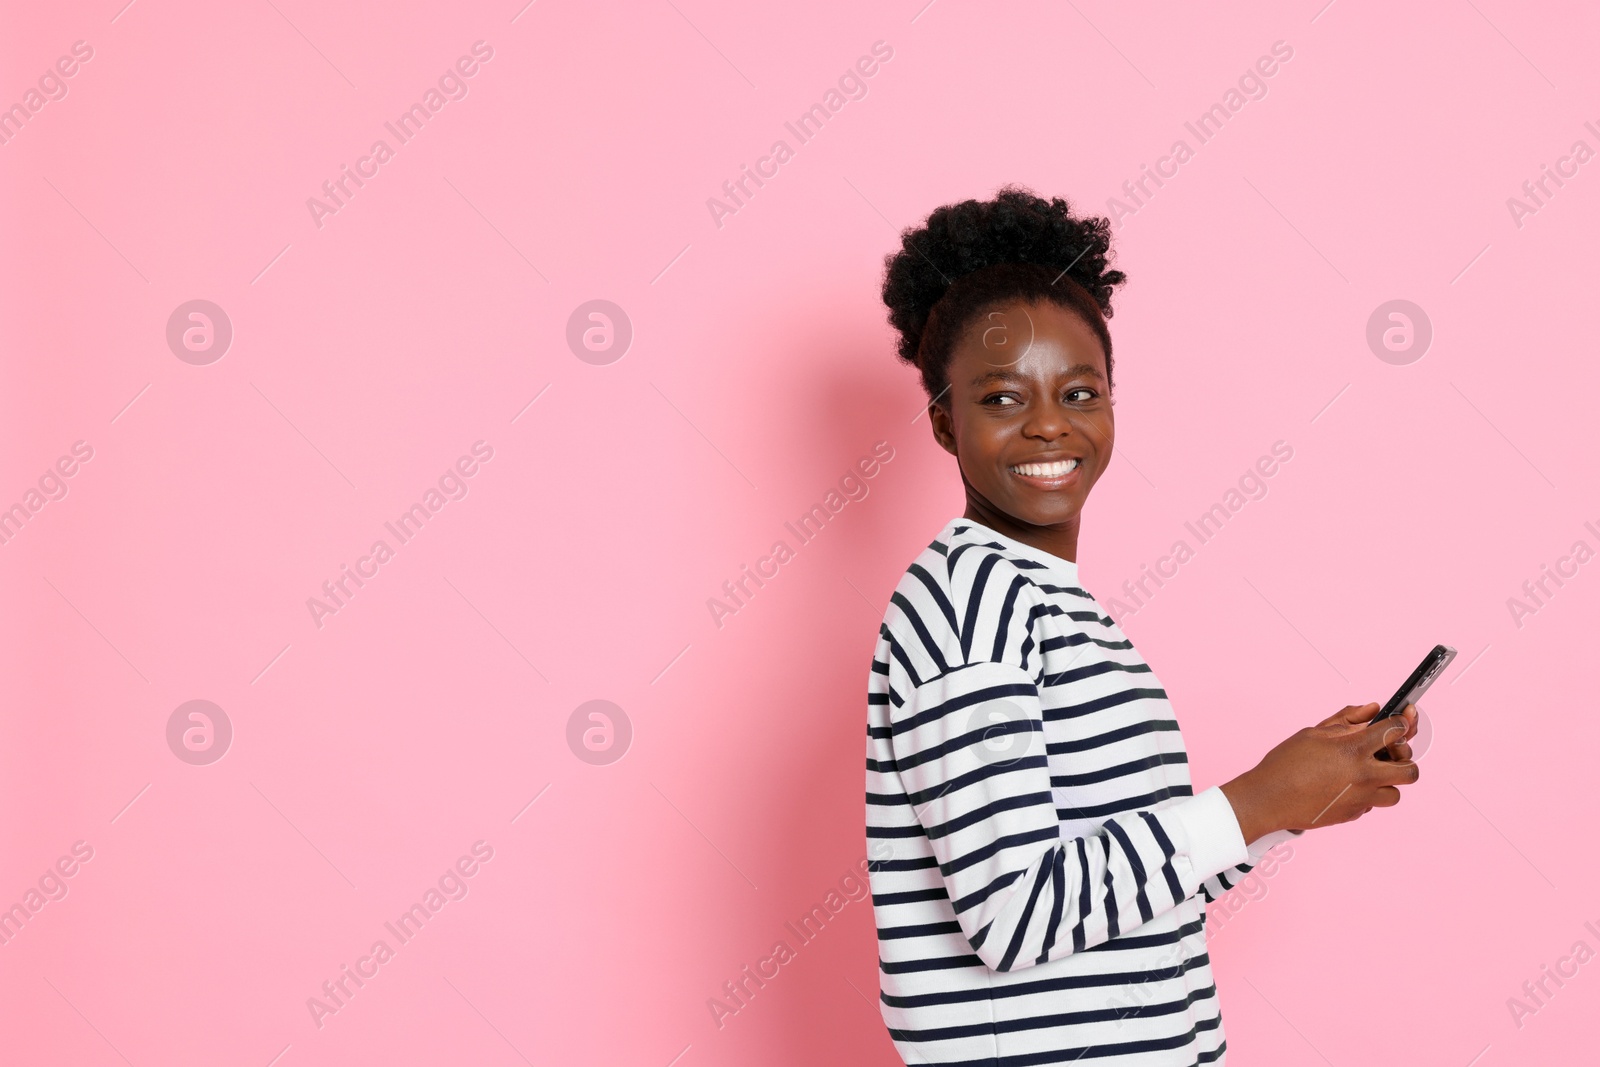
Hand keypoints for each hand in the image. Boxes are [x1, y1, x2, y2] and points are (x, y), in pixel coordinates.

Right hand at [1220, 702, 1419, 844]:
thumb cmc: (1286, 763)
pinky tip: (1348, 786)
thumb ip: (1347, 719)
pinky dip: (1367, 795)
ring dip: (1388, 781)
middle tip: (1390, 751)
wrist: (1269, 799)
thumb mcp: (1314, 732)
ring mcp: (1361, 799)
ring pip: (1396, 792)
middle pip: (1409, 769)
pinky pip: (1373, 805)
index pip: (1395, 731)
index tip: (1401, 721)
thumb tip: (1372, 709)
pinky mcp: (1354, 815)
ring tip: (1370, 773)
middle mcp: (1364, 775)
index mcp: (1353, 749)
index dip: (1401, 722)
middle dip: (1404, 757)